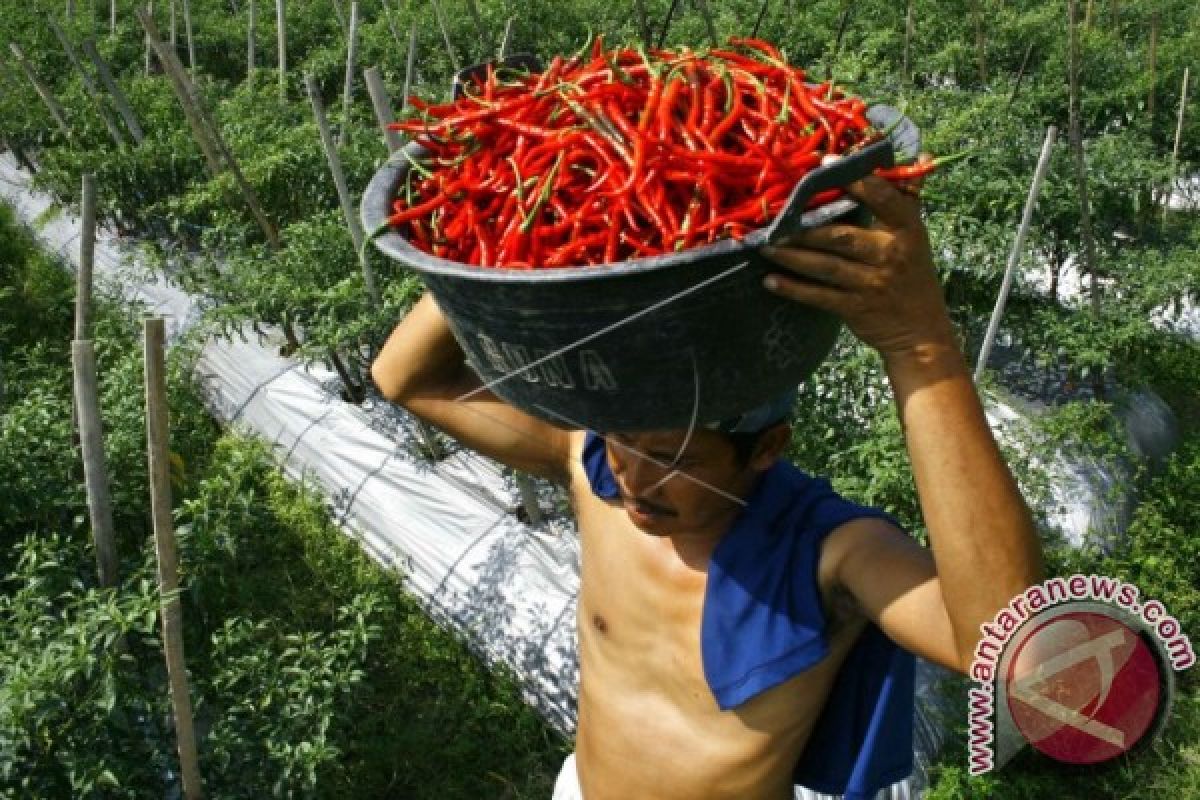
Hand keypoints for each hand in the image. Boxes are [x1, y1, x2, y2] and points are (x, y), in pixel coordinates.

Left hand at [759, 165, 957, 361]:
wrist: (920, 332)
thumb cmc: (913, 275)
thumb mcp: (916, 237)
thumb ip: (907, 199)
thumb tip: (920, 156)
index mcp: (908, 230)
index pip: (883, 198)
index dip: (856, 180)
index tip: (824, 164)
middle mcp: (890, 254)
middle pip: (842, 236)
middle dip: (806, 228)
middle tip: (775, 219)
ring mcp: (872, 283)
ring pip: (826, 265)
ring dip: (792, 256)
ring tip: (765, 247)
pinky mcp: (856, 308)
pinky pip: (819, 296)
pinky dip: (794, 289)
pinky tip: (771, 281)